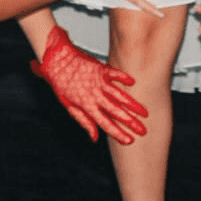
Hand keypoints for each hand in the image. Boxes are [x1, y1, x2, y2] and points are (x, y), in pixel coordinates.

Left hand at [31, 26, 149, 144]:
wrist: (56, 60)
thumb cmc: (61, 82)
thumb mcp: (69, 105)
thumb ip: (84, 121)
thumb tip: (94, 137)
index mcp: (86, 106)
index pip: (105, 124)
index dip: (118, 133)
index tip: (129, 140)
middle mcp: (95, 95)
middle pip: (116, 112)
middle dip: (131, 122)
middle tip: (143, 130)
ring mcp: (99, 82)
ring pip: (120, 95)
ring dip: (133, 105)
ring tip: (144, 112)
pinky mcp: (101, 69)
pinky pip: (115, 74)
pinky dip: (124, 78)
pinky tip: (133, 82)